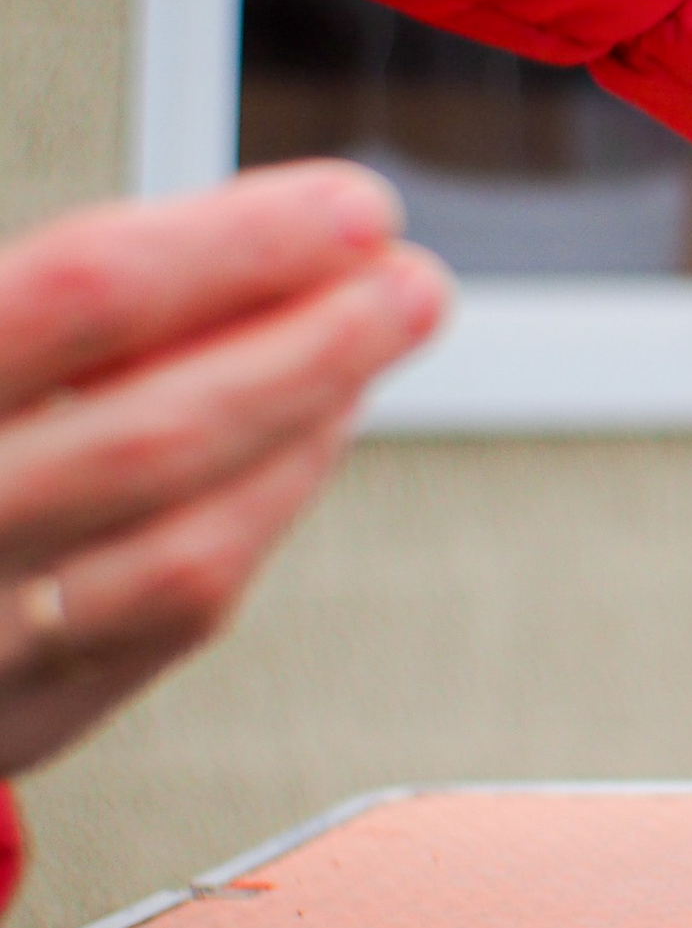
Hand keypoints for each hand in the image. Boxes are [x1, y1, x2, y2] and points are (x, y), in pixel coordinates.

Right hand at [0, 162, 449, 776]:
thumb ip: (37, 301)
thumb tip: (225, 239)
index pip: (79, 295)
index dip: (236, 244)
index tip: (353, 203)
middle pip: (157, 433)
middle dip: (314, 347)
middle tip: (415, 276)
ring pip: (186, 550)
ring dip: (308, 433)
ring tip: (377, 334)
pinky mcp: (6, 724)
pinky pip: (172, 616)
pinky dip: (259, 515)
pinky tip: (308, 436)